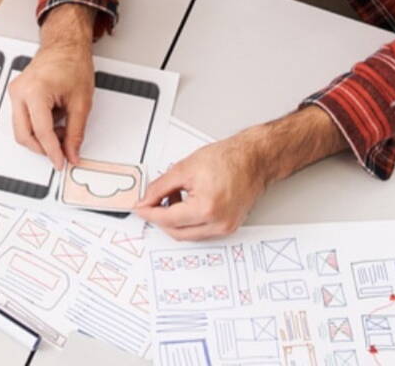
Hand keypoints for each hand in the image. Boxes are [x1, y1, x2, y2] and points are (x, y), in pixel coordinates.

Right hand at [7, 12, 94, 168]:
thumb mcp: (81, 102)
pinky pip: (23, 119)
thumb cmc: (72, 63)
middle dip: (43, 147)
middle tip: (62, 150)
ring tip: (62, 127)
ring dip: (41, 136)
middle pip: (24, 135)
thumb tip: (72, 152)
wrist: (65, 45)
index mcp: (35, 91)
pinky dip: (38, 126)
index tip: (61, 162)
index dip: (53, 151)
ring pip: (22, 129)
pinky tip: (54, 120)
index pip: (41, 132)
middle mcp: (20, 92)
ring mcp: (15, 92)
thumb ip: (76, 132)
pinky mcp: (17, 94)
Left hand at [134, 107, 345, 239]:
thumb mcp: (185, 168)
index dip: (149, 213)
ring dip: (174, 221)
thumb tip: (146, 198)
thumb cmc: (229, 159)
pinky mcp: (229, 227)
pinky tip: (185, 204)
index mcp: (207, 209)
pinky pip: (201, 231)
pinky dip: (188, 221)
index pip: (167, 219)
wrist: (255, 159)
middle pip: (176, 232)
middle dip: (160, 218)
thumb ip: (160, 186)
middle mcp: (218, 223)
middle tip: (151, 203)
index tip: (139, 208)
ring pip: (188, 234)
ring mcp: (225, 228)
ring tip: (172, 197)